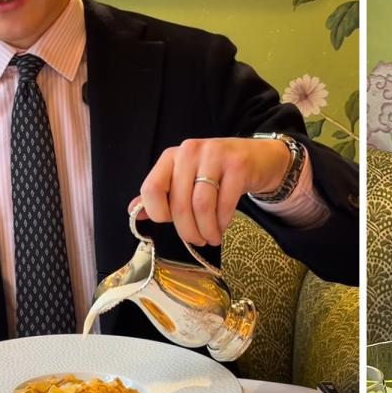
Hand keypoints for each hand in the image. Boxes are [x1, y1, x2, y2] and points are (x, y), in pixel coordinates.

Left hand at [133, 137, 290, 246]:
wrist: (258, 157)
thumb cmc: (217, 172)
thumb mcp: (186, 178)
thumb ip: (161, 194)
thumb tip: (133, 212)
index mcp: (171, 156)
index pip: (151, 188)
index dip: (158, 213)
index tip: (170, 223)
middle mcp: (190, 152)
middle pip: (179, 203)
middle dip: (188, 231)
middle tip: (197, 241)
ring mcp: (215, 156)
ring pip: (202, 205)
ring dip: (207, 230)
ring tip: (212, 237)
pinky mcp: (238, 165)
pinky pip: (225, 203)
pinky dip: (223, 221)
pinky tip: (223, 225)